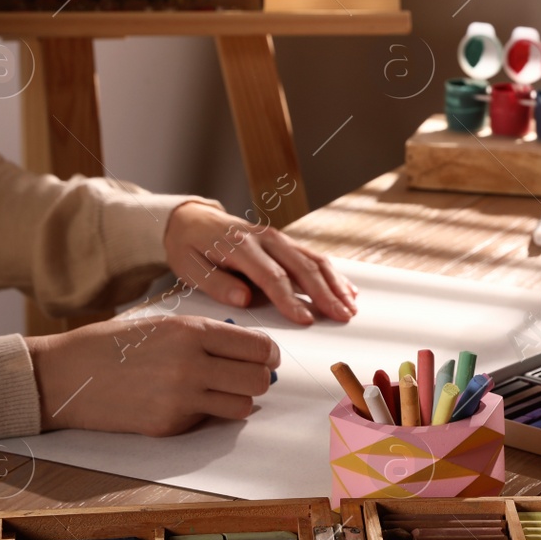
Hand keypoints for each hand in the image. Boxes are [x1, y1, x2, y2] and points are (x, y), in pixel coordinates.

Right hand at [27, 317, 279, 434]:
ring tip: (219, 392)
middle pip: (258, 379)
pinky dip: (209, 414)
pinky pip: (210, 421)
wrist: (66, 375)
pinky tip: (187, 403)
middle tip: (245, 376)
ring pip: (243, 405)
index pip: (258, 346)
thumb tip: (251, 351)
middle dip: (258, 379)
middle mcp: (191, 363)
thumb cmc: (114, 345)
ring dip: (238, 399)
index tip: (265, 358)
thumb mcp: (165, 326)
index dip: (268, 354)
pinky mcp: (169, 425)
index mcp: (192, 331)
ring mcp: (181, 398)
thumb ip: (208, 336)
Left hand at [163, 201, 357, 323]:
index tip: (305, 320)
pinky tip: (348, 290)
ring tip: (350, 307)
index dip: (290, 300)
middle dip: (325, 294)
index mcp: (240, 246)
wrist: (191, 219)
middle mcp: (265, 238)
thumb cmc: (190, 247)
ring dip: (335, 284)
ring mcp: (278, 238)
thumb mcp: (189, 268)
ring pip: (314, 260)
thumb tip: (244, 299)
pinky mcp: (285, 242)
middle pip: (302, 267)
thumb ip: (216, 284)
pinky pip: (314, 256)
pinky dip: (334, 274)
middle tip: (342, 317)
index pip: (271, 276)